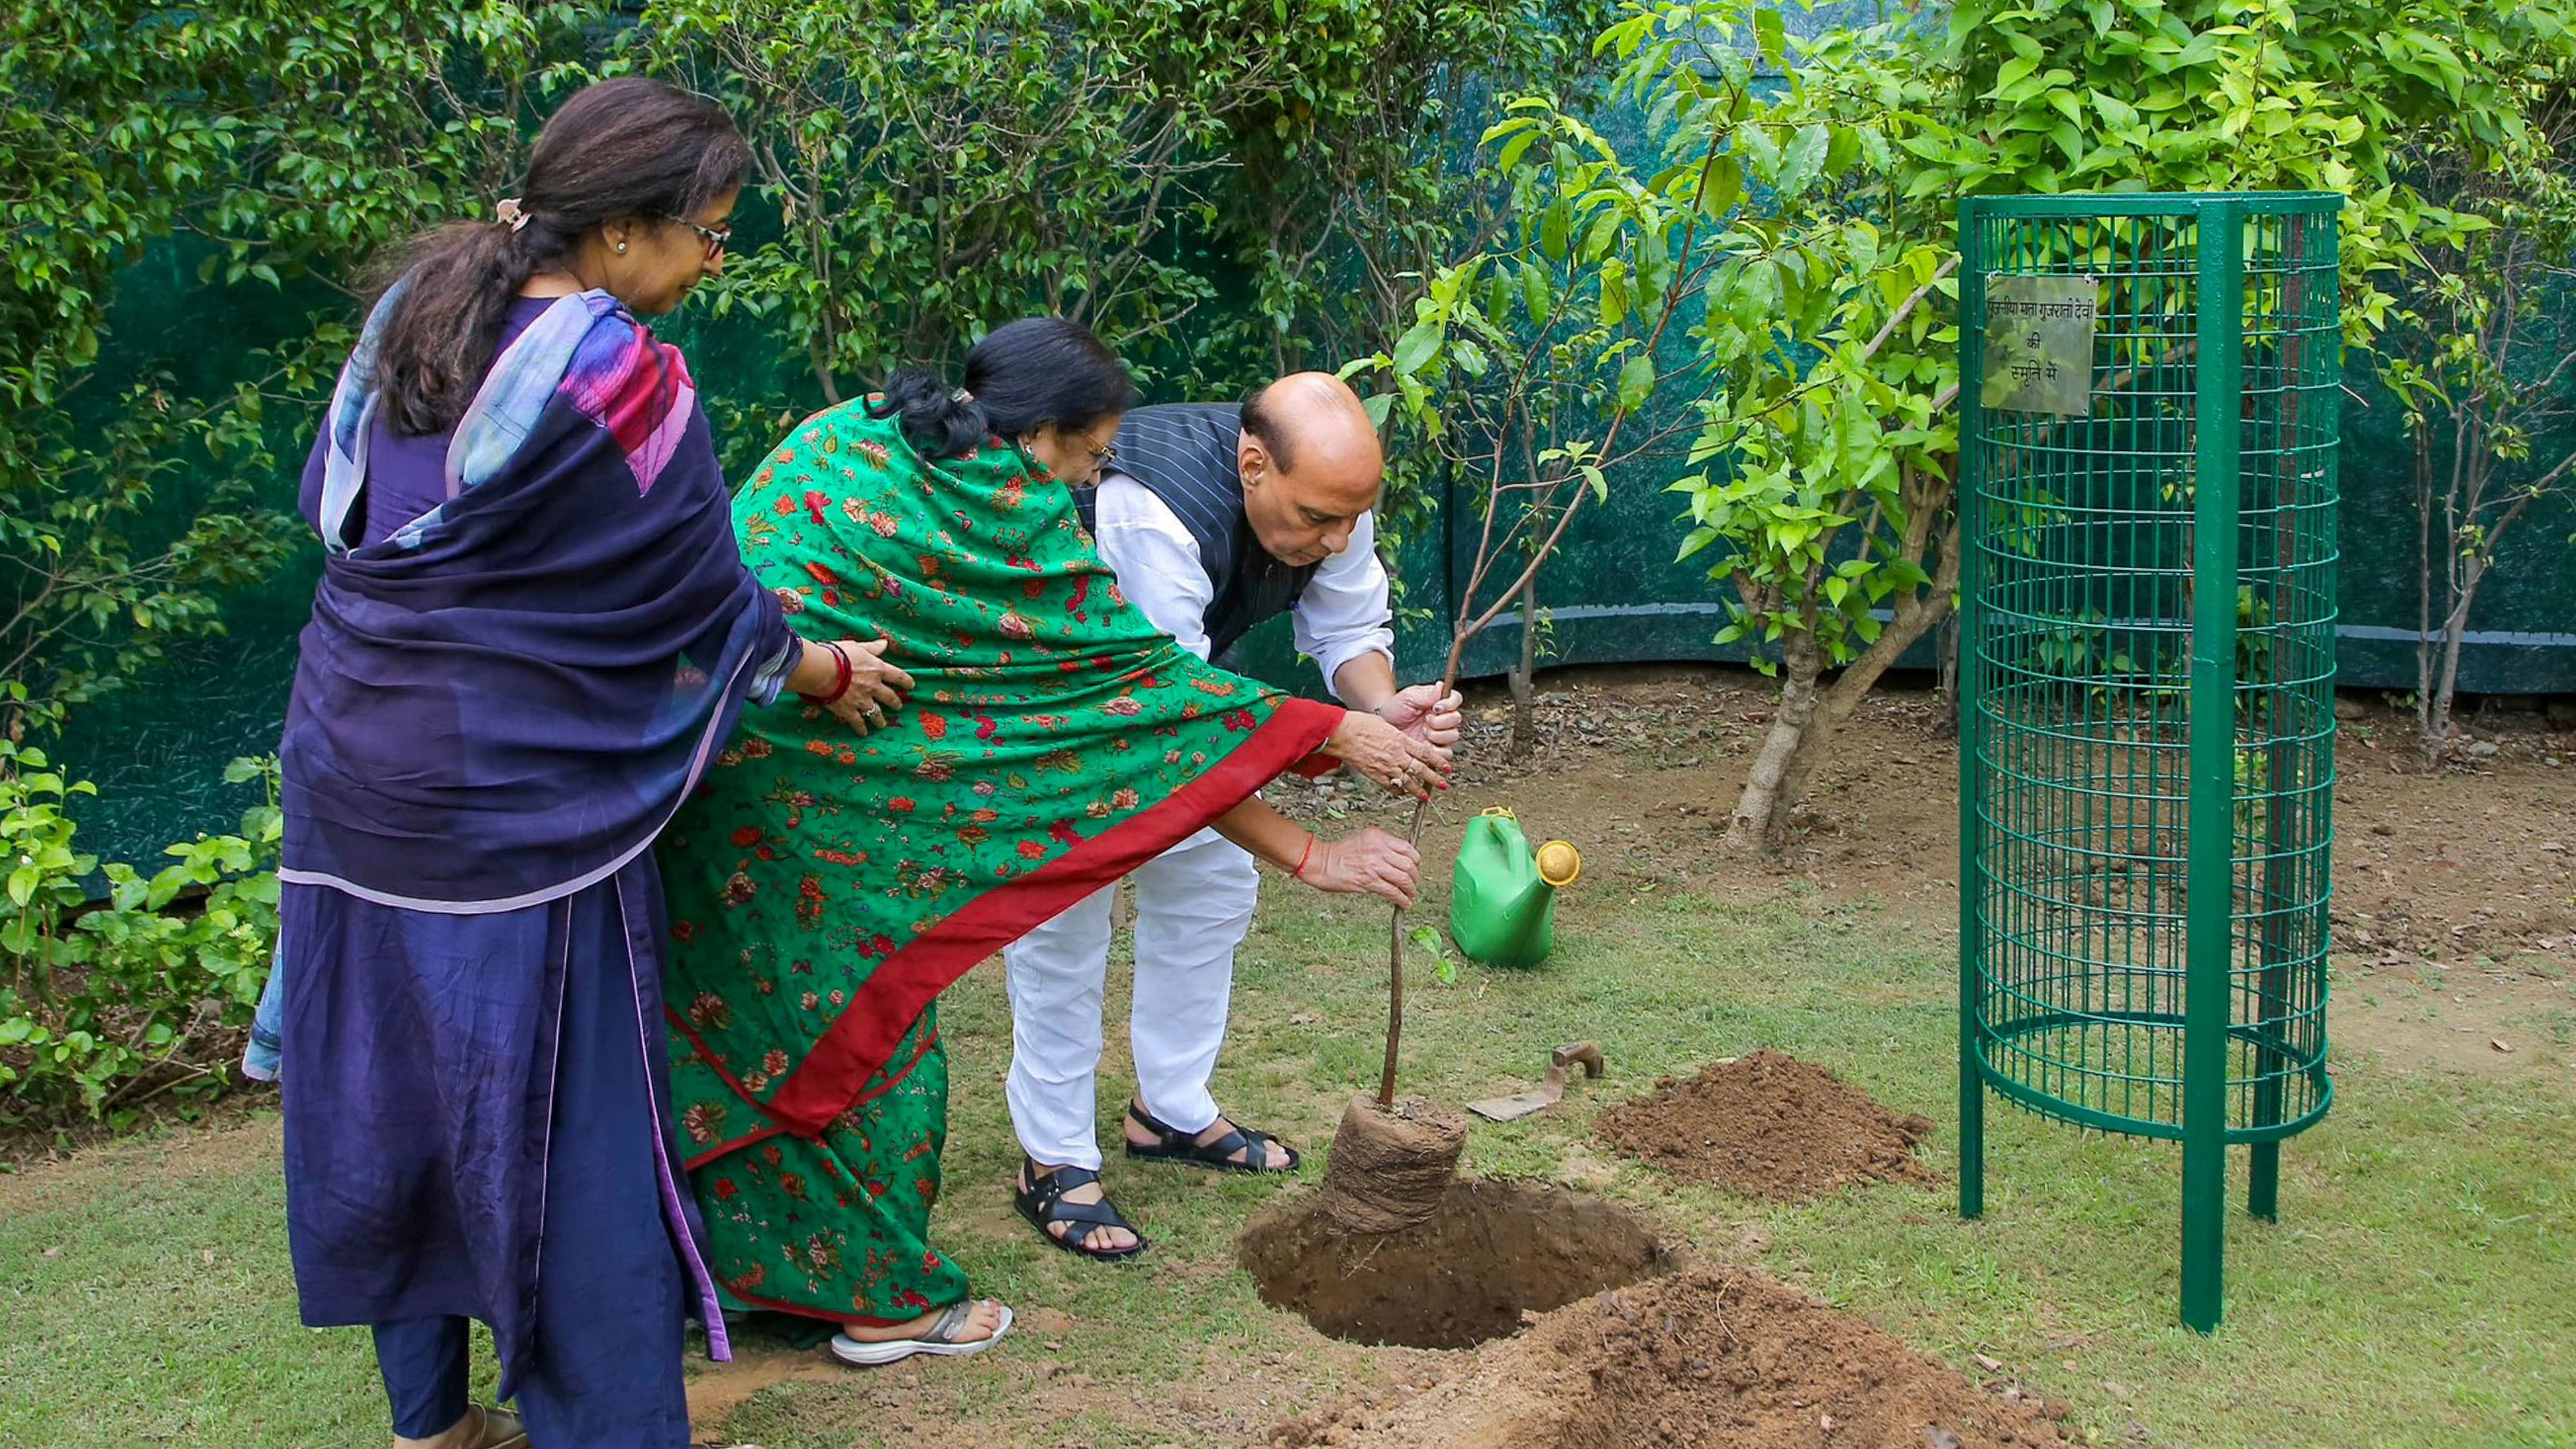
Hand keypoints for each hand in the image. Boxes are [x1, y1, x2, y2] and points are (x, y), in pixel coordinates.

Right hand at [803, 636, 912, 734]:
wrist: (822, 671)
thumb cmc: (838, 655)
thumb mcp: (857, 646)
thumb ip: (872, 647)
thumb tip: (884, 643)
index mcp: (877, 669)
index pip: (898, 676)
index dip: (906, 681)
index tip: (911, 685)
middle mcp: (873, 687)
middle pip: (890, 697)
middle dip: (895, 703)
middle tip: (898, 706)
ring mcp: (862, 700)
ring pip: (876, 713)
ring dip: (880, 719)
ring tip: (882, 724)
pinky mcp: (849, 711)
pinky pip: (858, 723)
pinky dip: (861, 729)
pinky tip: (863, 733)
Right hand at [1297, 827, 1420, 907]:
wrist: (1321, 862)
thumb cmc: (1339, 853)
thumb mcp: (1363, 840)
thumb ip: (1381, 847)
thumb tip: (1397, 861)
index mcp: (1378, 837)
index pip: (1407, 847)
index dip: (1416, 860)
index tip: (1415, 867)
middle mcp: (1379, 849)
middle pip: (1408, 864)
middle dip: (1415, 877)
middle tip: (1414, 884)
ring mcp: (1374, 865)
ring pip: (1403, 879)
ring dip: (1410, 890)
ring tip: (1410, 895)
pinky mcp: (1369, 881)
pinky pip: (1392, 891)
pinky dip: (1402, 899)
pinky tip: (1404, 903)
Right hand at [1323, 709, 1450, 798]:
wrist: (1342, 733)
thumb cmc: (1360, 724)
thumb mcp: (1385, 724)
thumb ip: (1397, 736)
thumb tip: (1404, 743)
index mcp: (1401, 740)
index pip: (1426, 753)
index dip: (1439, 762)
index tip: (1447, 767)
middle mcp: (1397, 755)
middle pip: (1421, 769)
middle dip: (1435, 779)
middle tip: (1444, 785)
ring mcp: (1386, 766)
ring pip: (1408, 781)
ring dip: (1419, 790)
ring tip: (1426, 797)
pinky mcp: (1375, 775)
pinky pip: (1391, 786)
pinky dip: (1398, 792)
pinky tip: (1403, 794)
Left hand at [1377, 682, 1462, 748]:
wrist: (1384, 727)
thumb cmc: (1395, 710)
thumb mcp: (1408, 697)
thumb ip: (1426, 693)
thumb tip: (1441, 686)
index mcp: (1439, 703)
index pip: (1456, 699)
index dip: (1449, 703)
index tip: (1436, 707)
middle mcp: (1443, 718)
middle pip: (1456, 719)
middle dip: (1440, 721)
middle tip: (1425, 720)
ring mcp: (1441, 735)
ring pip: (1453, 736)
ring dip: (1437, 734)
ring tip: (1422, 732)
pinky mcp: (1436, 750)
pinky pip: (1446, 753)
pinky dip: (1436, 750)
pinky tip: (1424, 743)